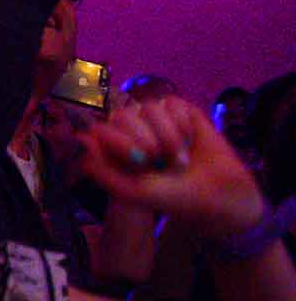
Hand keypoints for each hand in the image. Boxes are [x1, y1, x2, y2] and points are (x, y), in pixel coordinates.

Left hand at [78, 93, 265, 241]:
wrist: (218, 195)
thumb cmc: (173, 197)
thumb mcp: (134, 190)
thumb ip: (103, 171)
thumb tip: (82, 139)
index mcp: (116, 148)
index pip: (103, 130)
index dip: (122, 143)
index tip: (141, 162)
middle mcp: (133, 129)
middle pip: (124, 116)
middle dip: (146, 141)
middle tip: (161, 162)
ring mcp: (155, 118)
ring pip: (149, 108)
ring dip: (167, 136)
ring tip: (178, 158)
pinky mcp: (180, 111)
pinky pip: (171, 104)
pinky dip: (182, 124)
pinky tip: (189, 140)